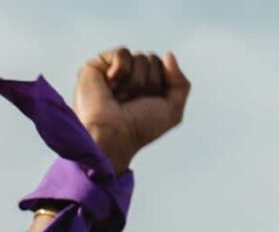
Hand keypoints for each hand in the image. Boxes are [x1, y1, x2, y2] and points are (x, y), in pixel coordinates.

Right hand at [73, 47, 190, 173]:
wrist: (114, 132)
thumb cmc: (141, 126)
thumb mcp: (173, 110)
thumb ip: (180, 83)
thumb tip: (168, 54)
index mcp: (150, 87)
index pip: (165, 67)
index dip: (162, 84)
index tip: (151, 102)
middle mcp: (133, 77)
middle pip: (153, 60)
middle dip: (150, 82)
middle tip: (134, 100)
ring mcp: (115, 71)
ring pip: (140, 57)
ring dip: (136, 81)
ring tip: (121, 96)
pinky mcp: (98, 65)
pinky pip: (122, 53)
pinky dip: (122, 70)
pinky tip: (111, 84)